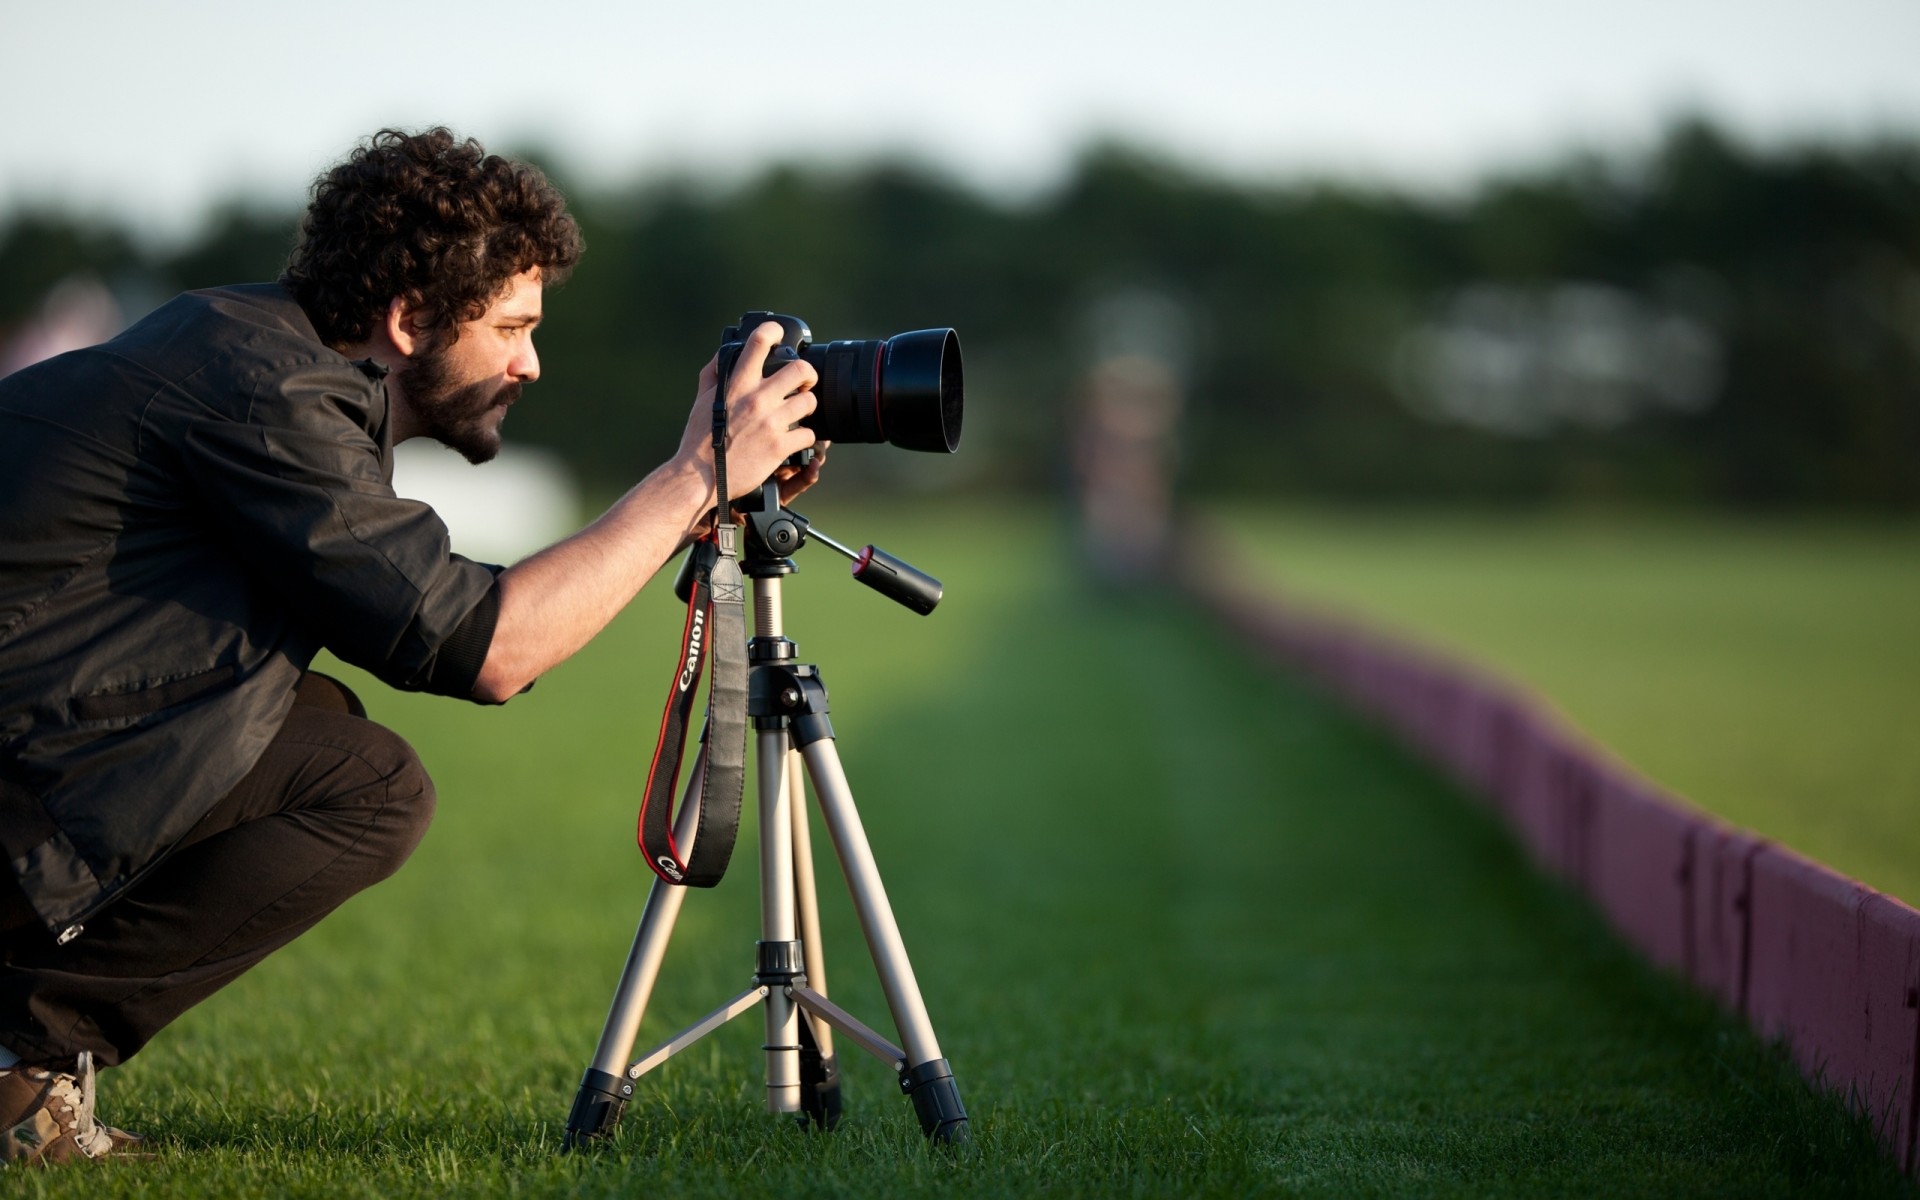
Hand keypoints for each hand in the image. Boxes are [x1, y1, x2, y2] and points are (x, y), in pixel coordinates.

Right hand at [676, 321, 820, 502]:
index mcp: (737, 384)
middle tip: (804, 383)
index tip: (778, 334)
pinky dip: (806, 438)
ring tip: (800, 413)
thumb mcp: (702, 401)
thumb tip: (723, 356)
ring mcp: (771, 422)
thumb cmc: (698, 440)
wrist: (700, 477)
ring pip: (809, 401)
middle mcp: (757, 399)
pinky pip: (809, 434)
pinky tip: (796, 439)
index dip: (772, 331)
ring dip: (807, 407)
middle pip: (800, 369)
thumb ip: (714, 375)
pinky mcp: (780, 446)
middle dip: (807, 375)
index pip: (758, 342)